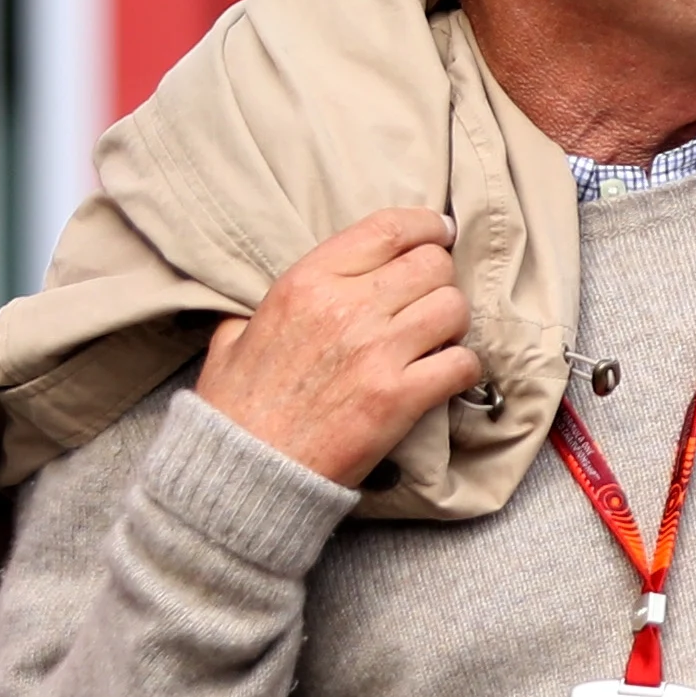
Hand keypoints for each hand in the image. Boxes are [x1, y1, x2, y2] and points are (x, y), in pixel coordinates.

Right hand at [193, 208, 480, 485]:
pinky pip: (462, 363)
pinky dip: (462, 368)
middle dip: (440, 279)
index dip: (426, 226)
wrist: (243, 470)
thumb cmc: (236, 407)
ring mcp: (376, 351)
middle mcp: (346, 307)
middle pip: (433, 263)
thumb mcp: (234, 337)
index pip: (388, 228)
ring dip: (454, 324)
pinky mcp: (399, 397)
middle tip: (431, 300)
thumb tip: (277, 301)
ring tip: (437, 339)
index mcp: (307, 282)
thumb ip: (261, 307)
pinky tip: (445, 376)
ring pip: (455, 307)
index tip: (440, 232)